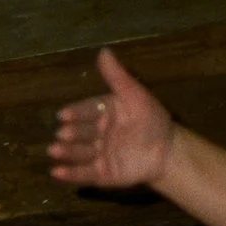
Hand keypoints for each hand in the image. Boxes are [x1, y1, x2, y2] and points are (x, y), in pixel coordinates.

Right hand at [49, 47, 176, 188]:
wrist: (170, 153)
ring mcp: (99, 154)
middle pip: (81, 132)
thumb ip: (117, 77)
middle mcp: (99, 133)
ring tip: (55, 150)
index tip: (64, 115)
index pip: (87, 110)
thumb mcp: (136, 96)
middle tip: (62, 134)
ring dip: (66, 152)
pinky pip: (84, 173)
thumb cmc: (153, 121)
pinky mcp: (102, 174)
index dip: (76, 113)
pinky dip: (70, 174)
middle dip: (70, 133)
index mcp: (106, 113)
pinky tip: (56, 172)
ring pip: (79, 152)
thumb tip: (103, 50)